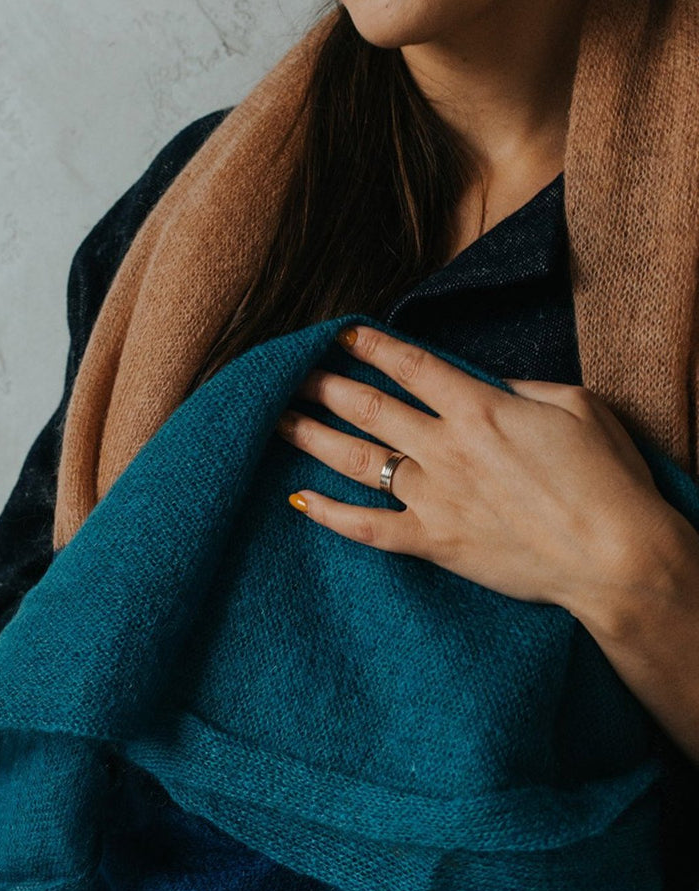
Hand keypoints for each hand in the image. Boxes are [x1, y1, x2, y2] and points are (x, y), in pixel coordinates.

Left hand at [275, 323, 667, 610]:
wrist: (614, 558)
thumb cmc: (607, 480)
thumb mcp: (577, 408)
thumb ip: (522, 389)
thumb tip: (489, 386)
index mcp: (480, 408)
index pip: (410, 365)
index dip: (370, 344)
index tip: (340, 333)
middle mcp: (446, 448)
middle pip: (369, 407)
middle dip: (324, 384)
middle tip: (289, 371)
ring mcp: (434, 498)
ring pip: (357, 460)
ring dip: (313, 436)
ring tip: (276, 419)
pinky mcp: (434, 543)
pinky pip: (368, 529)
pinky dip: (330, 515)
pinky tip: (298, 500)